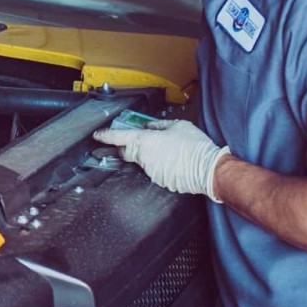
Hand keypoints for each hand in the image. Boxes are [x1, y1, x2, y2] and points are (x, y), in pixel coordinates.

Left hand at [93, 120, 228, 201]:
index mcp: (146, 141)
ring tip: (166, 150)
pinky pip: (154, 170)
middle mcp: (144, 157)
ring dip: (148, 155)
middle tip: (137, 140)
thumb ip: (159, 125)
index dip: (106, 136)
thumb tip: (150, 127)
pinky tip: (172, 160)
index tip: (98, 135)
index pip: (119, 138)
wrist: (208, 169)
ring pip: (142, 161)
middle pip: (126, 152)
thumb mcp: (179, 125)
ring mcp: (150, 171)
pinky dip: (159, 165)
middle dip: (127, 146)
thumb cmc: (194, 145)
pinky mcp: (159, 181)